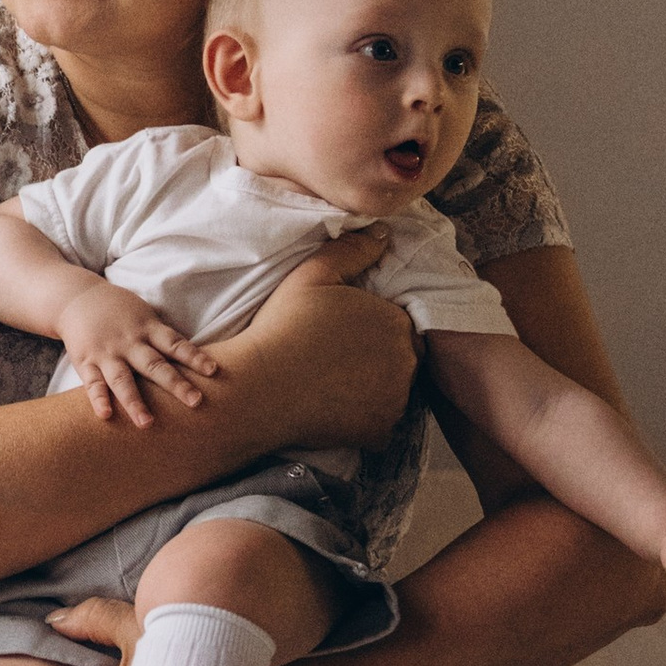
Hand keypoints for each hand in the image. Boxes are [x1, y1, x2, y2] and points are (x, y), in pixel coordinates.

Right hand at [52, 280, 223, 429]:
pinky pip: (92, 383)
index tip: (213, 371)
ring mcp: (106, 353)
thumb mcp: (144, 314)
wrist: (76, 297)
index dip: (194, 357)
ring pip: (122, 379)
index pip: (175, 344)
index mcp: (147, 328)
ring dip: (135, 402)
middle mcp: (129, 342)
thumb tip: (194, 358)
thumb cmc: (118, 310)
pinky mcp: (85, 362)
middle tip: (196, 402)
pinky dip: (98, 399)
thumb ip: (163, 336)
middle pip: (154, 365)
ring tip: (147, 424)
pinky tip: (105, 416)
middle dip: (175, 384)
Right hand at [223, 232, 413, 453]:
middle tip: (335, 357)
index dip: (369, 326)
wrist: (259, 389)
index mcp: (396, 322)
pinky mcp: (380, 432)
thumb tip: (384, 233)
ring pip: (393, 390)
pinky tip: (334, 405)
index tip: (340, 332)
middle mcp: (407, 362)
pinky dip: (364, 417)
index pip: (397, 323)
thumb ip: (353, 250)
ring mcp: (396, 401)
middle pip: (400, 357)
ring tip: (334, 382)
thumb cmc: (283, 327)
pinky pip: (381, 422)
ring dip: (374, 387)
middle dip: (377, 356)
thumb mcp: (313, 274)